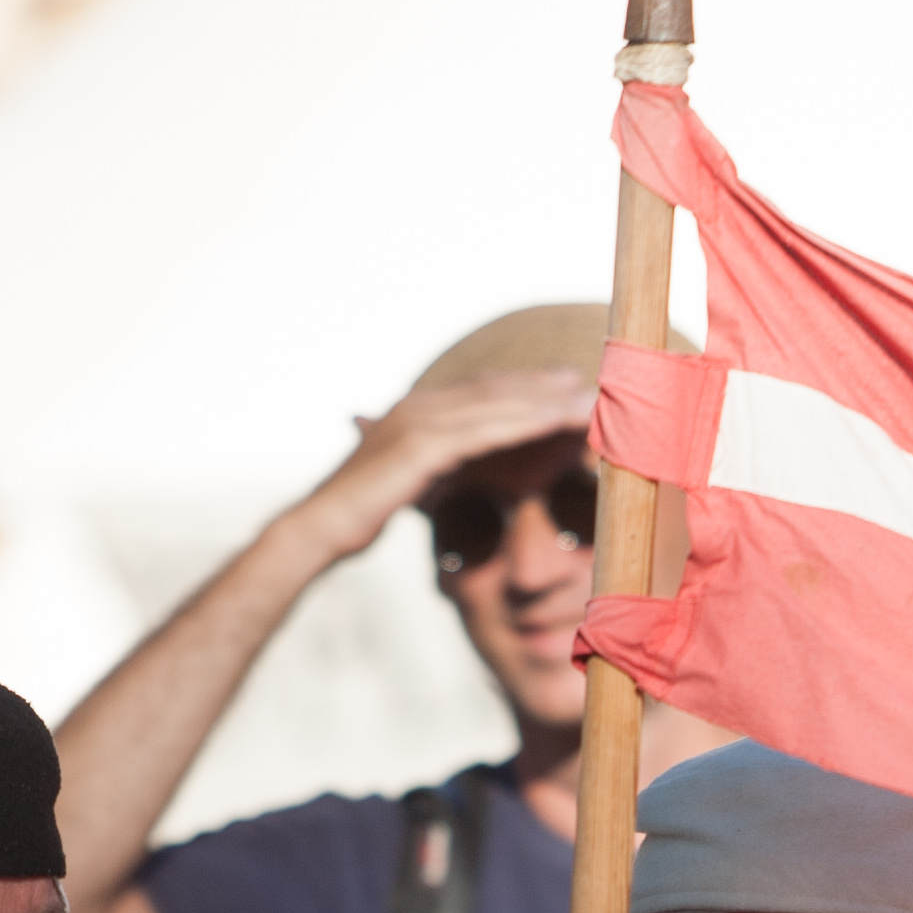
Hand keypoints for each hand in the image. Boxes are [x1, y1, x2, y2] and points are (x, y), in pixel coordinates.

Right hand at [292, 369, 596, 558]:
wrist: (320, 528)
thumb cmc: (362, 511)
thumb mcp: (410, 482)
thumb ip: (436, 466)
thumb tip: (460, 469)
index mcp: (417, 411)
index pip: (481, 391)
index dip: (526, 387)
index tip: (566, 387)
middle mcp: (420, 407)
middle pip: (495, 389)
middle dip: (544, 386)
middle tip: (592, 384)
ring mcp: (419, 423)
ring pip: (496, 404)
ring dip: (544, 401)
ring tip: (587, 401)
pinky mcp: (420, 448)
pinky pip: (483, 431)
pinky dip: (521, 424)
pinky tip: (553, 423)